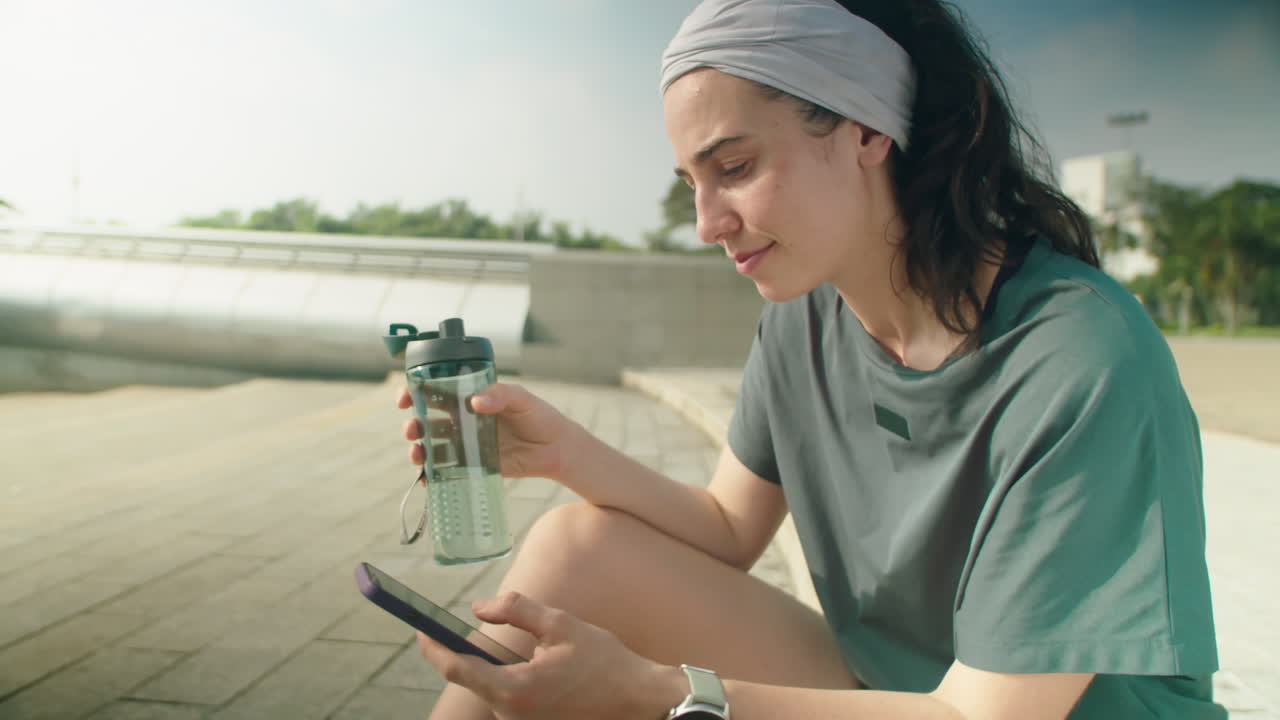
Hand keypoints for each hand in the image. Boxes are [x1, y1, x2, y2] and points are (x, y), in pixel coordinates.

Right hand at [397, 383, 578, 480]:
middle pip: (427, 420)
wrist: (555, 449)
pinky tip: (426, 478)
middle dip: (413, 425)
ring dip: (418, 450)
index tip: (405, 398)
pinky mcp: (473, 465)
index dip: (414, 392)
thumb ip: (500, 394)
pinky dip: (432, 474)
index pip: (435, 391)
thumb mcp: (522, 399)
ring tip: (418, 455)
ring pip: (432, 446)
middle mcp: (464, 420)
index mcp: (470, 397)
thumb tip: (475, 401)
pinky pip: (447, 470)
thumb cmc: (539, 416)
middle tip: (412, 430)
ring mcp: (466, 443)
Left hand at [417, 592, 677, 719]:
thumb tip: (478, 608)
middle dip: (478, 656)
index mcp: (516, 689)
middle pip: (477, 681)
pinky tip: (550, 675)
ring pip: (496, 692)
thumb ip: (517, 610)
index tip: (421, 631)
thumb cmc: (605, 663)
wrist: (640, 702)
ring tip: (542, 656)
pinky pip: (514, 703)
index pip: (458, 669)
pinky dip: (518, 685)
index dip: (434, 648)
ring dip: (504, 671)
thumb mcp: (561, 625)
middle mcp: (514, 715)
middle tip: (498, 634)